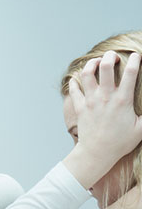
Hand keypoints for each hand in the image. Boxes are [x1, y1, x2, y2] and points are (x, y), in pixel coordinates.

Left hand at [64, 51, 141, 187]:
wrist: (96, 153)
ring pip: (87, 74)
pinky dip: (74, 81)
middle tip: (113, 55)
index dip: (135, 61)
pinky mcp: (79, 107)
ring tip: (97, 62)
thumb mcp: (141, 128)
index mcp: (123, 100)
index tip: (136, 56)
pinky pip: (74, 90)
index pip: (131, 73)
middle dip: (110, 56)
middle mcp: (105, 97)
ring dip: (91, 64)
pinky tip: (78, 78)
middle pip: (105, 68)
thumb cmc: (120, 142)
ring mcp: (90, 101)